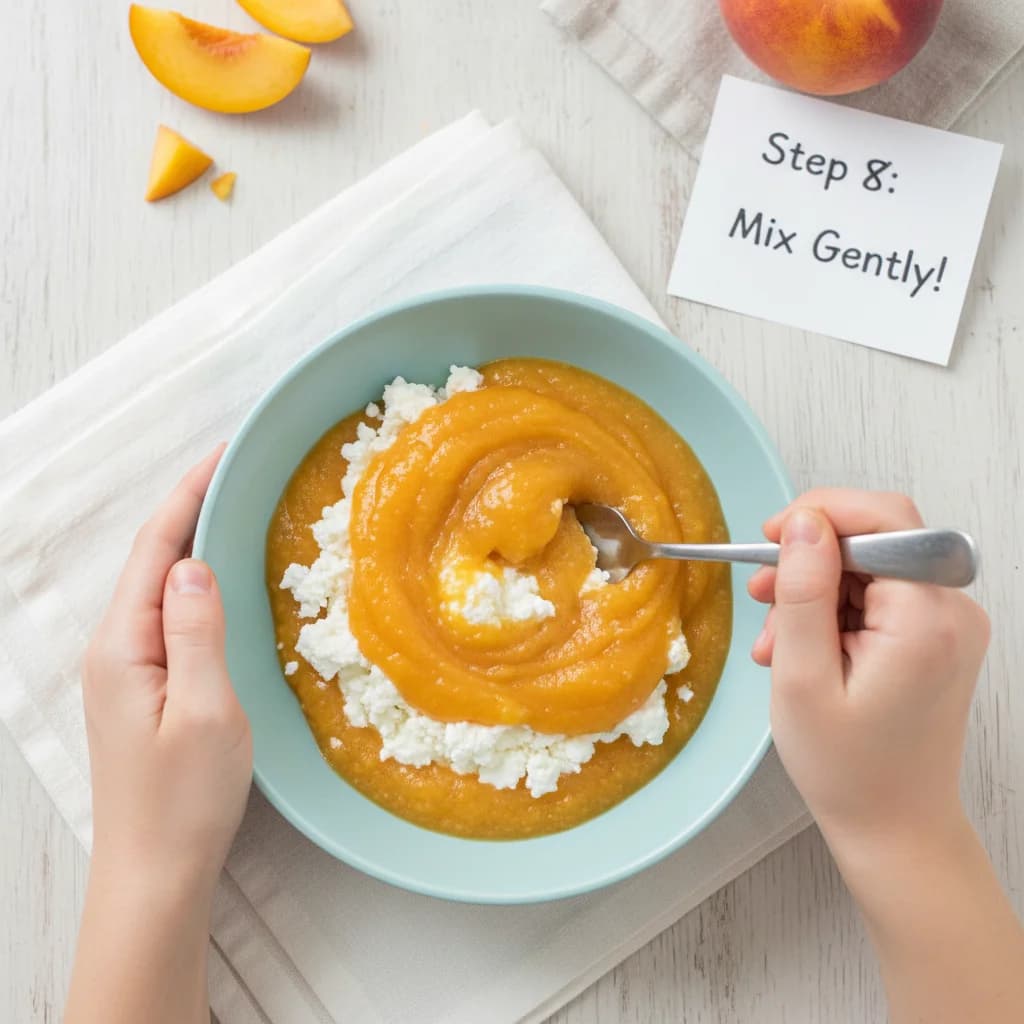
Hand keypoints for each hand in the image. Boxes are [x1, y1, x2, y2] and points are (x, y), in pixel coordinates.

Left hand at [82, 447, 251, 897]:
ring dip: (194, 542)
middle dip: (191, 507)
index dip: (190, 493)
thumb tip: (194, 563)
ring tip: (236, 510)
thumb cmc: (183, 800)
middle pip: (153, 559)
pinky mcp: (142, 690)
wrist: (155, 874)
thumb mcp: (205, 709)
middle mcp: (115, 649)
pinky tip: (222, 582)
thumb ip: (197, 630)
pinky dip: (195, 585)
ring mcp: (125, 671)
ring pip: (160, 588)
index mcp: (124, 645)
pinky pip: (168, 618)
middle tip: (239, 471)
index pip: (158, 547)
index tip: (225, 452)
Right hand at [748, 489, 988, 851]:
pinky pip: (879, 596)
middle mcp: (952, 612)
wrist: (895, 828)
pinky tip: (801, 649)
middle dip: (810, 559)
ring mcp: (949, 625)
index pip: (883, 519)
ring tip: (775, 641)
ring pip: (871, 567)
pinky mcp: (936, 638)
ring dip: (815, 591)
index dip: (821, 513)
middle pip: (876, 538)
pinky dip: (834, 612)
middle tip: (761, 594)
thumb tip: (804, 523)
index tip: (771, 538)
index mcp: (926, 619)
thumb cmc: (848, 769)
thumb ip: (803, 591)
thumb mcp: (802, 677)